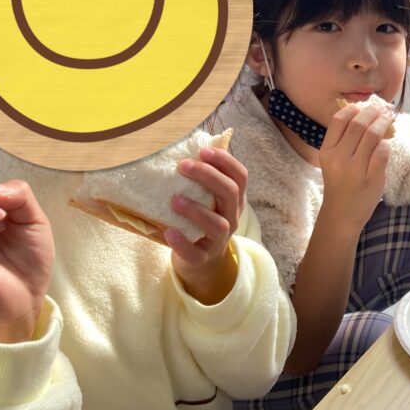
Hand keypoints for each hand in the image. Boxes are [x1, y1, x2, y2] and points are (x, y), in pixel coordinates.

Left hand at [166, 146, 247, 303]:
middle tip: (183, 166)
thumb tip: (182, 147)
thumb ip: (203, 181)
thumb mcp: (208, 200)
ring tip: (174, 200)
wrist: (200, 262)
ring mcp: (219, 240)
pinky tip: (169, 231)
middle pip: (230, 193)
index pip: (240, 177)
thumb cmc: (200, 221)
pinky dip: (182, 242)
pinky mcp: (202, 258)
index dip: (226, 161)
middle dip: (208, 176)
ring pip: (217, 224)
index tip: (204, 151)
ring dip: (196, 209)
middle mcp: (232, 218)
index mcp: (234, 201)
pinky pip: (195, 252)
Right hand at [318, 103, 392, 231]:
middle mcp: (338, 159)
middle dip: (372, 112)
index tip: (363, 105)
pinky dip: (387, 144)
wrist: (342, 214)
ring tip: (388, 119)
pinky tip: (387, 143)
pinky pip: (383, 152)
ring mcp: (355, 170)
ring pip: (373, 135)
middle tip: (381, 109)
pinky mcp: (371, 179)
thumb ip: (344, 139)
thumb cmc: (340, 183)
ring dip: (383, 123)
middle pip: (358, 124)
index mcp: (326, 151)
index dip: (353, 108)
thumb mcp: (334, 160)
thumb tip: (364, 112)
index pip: (338, 120)